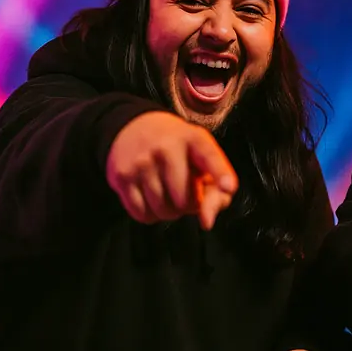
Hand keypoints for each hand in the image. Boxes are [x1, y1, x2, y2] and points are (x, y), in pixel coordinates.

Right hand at [106, 111, 237, 228]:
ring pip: (163, 211)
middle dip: (189, 205)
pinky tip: (152, 197)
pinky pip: (142, 214)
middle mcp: (166, 147)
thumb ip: (216, 192)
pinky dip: (151, 215)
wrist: (135, 128)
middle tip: (186, 191)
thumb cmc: (180, 152)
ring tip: (169, 192)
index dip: (221, 174)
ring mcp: (142, 162)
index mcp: (194, 139)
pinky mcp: (122, 176)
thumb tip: (207, 222)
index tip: (229, 187)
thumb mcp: (202, 160)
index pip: (210, 157)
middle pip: (185, 200)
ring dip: (170, 211)